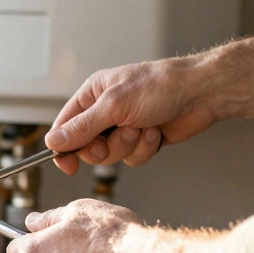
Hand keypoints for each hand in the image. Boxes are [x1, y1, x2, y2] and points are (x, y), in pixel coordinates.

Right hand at [45, 55, 219, 174]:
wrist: (200, 93)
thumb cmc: (159, 86)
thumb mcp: (114, 105)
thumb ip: (82, 127)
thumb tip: (53, 142)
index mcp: (92, 95)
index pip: (64, 126)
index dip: (63, 147)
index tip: (67, 166)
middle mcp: (105, 111)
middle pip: (86, 147)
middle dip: (103, 147)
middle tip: (117, 136)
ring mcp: (124, 127)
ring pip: (111, 155)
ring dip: (128, 145)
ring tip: (143, 126)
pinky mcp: (142, 140)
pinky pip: (132, 158)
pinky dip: (144, 148)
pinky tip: (155, 132)